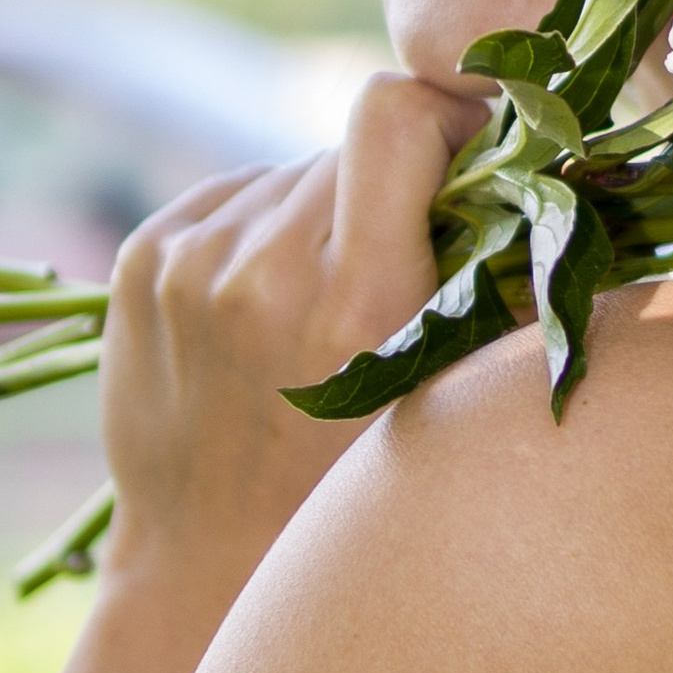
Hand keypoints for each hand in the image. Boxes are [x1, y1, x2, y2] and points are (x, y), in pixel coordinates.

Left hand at [97, 73, 483, 625]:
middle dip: (386, 189)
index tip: (467, 152)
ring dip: (322, 214)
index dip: (443, 113)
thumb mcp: (453, 394)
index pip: (395, 112)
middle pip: (350, 146)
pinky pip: (233, 193)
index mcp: (359, 302)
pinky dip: (262, 229)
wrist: (211, 560)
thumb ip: (495, 276)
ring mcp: (190, 263)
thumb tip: (531, 162)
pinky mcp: (141, 260)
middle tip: (396, 267)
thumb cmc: (358, 484)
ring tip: (320, 308)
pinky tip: (268, 306)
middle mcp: (264, 270)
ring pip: (293, 171)